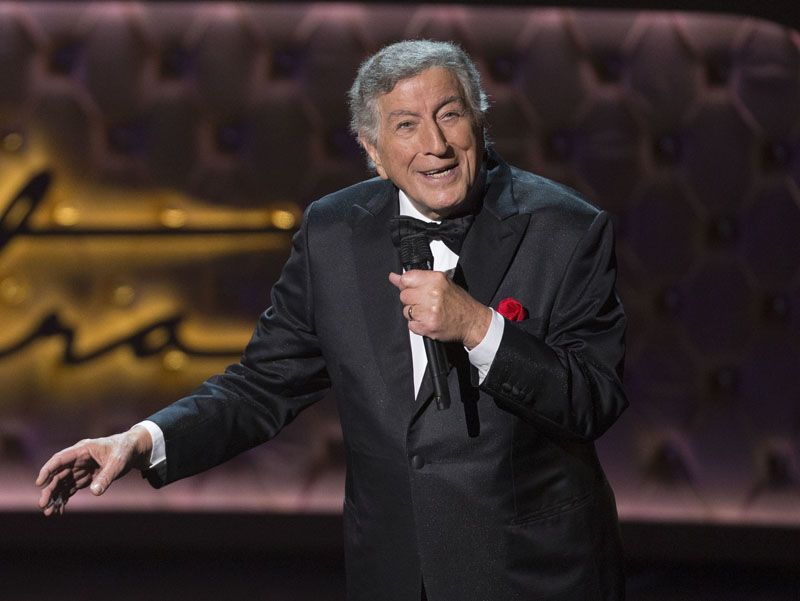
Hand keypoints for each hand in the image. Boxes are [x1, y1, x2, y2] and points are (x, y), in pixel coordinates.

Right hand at [35, 425, 152, 514]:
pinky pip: (71, 488)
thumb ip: (106, 477)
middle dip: (50, 490)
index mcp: (83, 450)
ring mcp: (80, 469)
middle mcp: (78, 460)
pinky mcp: (85, 477)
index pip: (60, 459)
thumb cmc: (124, 451)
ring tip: (49, 512)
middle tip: (43, 505)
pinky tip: (59, 510)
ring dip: (55, 497)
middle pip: (58, 475)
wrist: (133, 450)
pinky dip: (65, 498)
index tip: (40, 482)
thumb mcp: (118, 463)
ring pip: (63, 484)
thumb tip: (95, 492)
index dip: (48, 470)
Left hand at [389, 270, 491, 348]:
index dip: (406, 285)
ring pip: (406, 311)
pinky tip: (429, 320)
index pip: (406, 278)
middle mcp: (432, 293)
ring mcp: (429, 310)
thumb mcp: (441, 283)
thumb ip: (417, 279)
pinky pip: (411, 325)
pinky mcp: (428, 325)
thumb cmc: (459, 303)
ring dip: (414, 314)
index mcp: (436, 279)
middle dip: (411, 300)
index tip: (411, 289)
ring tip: (429, 312)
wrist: (472, 322)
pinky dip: (418, 325)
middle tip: (425, 303)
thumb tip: (394, 277)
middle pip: (404, 296)